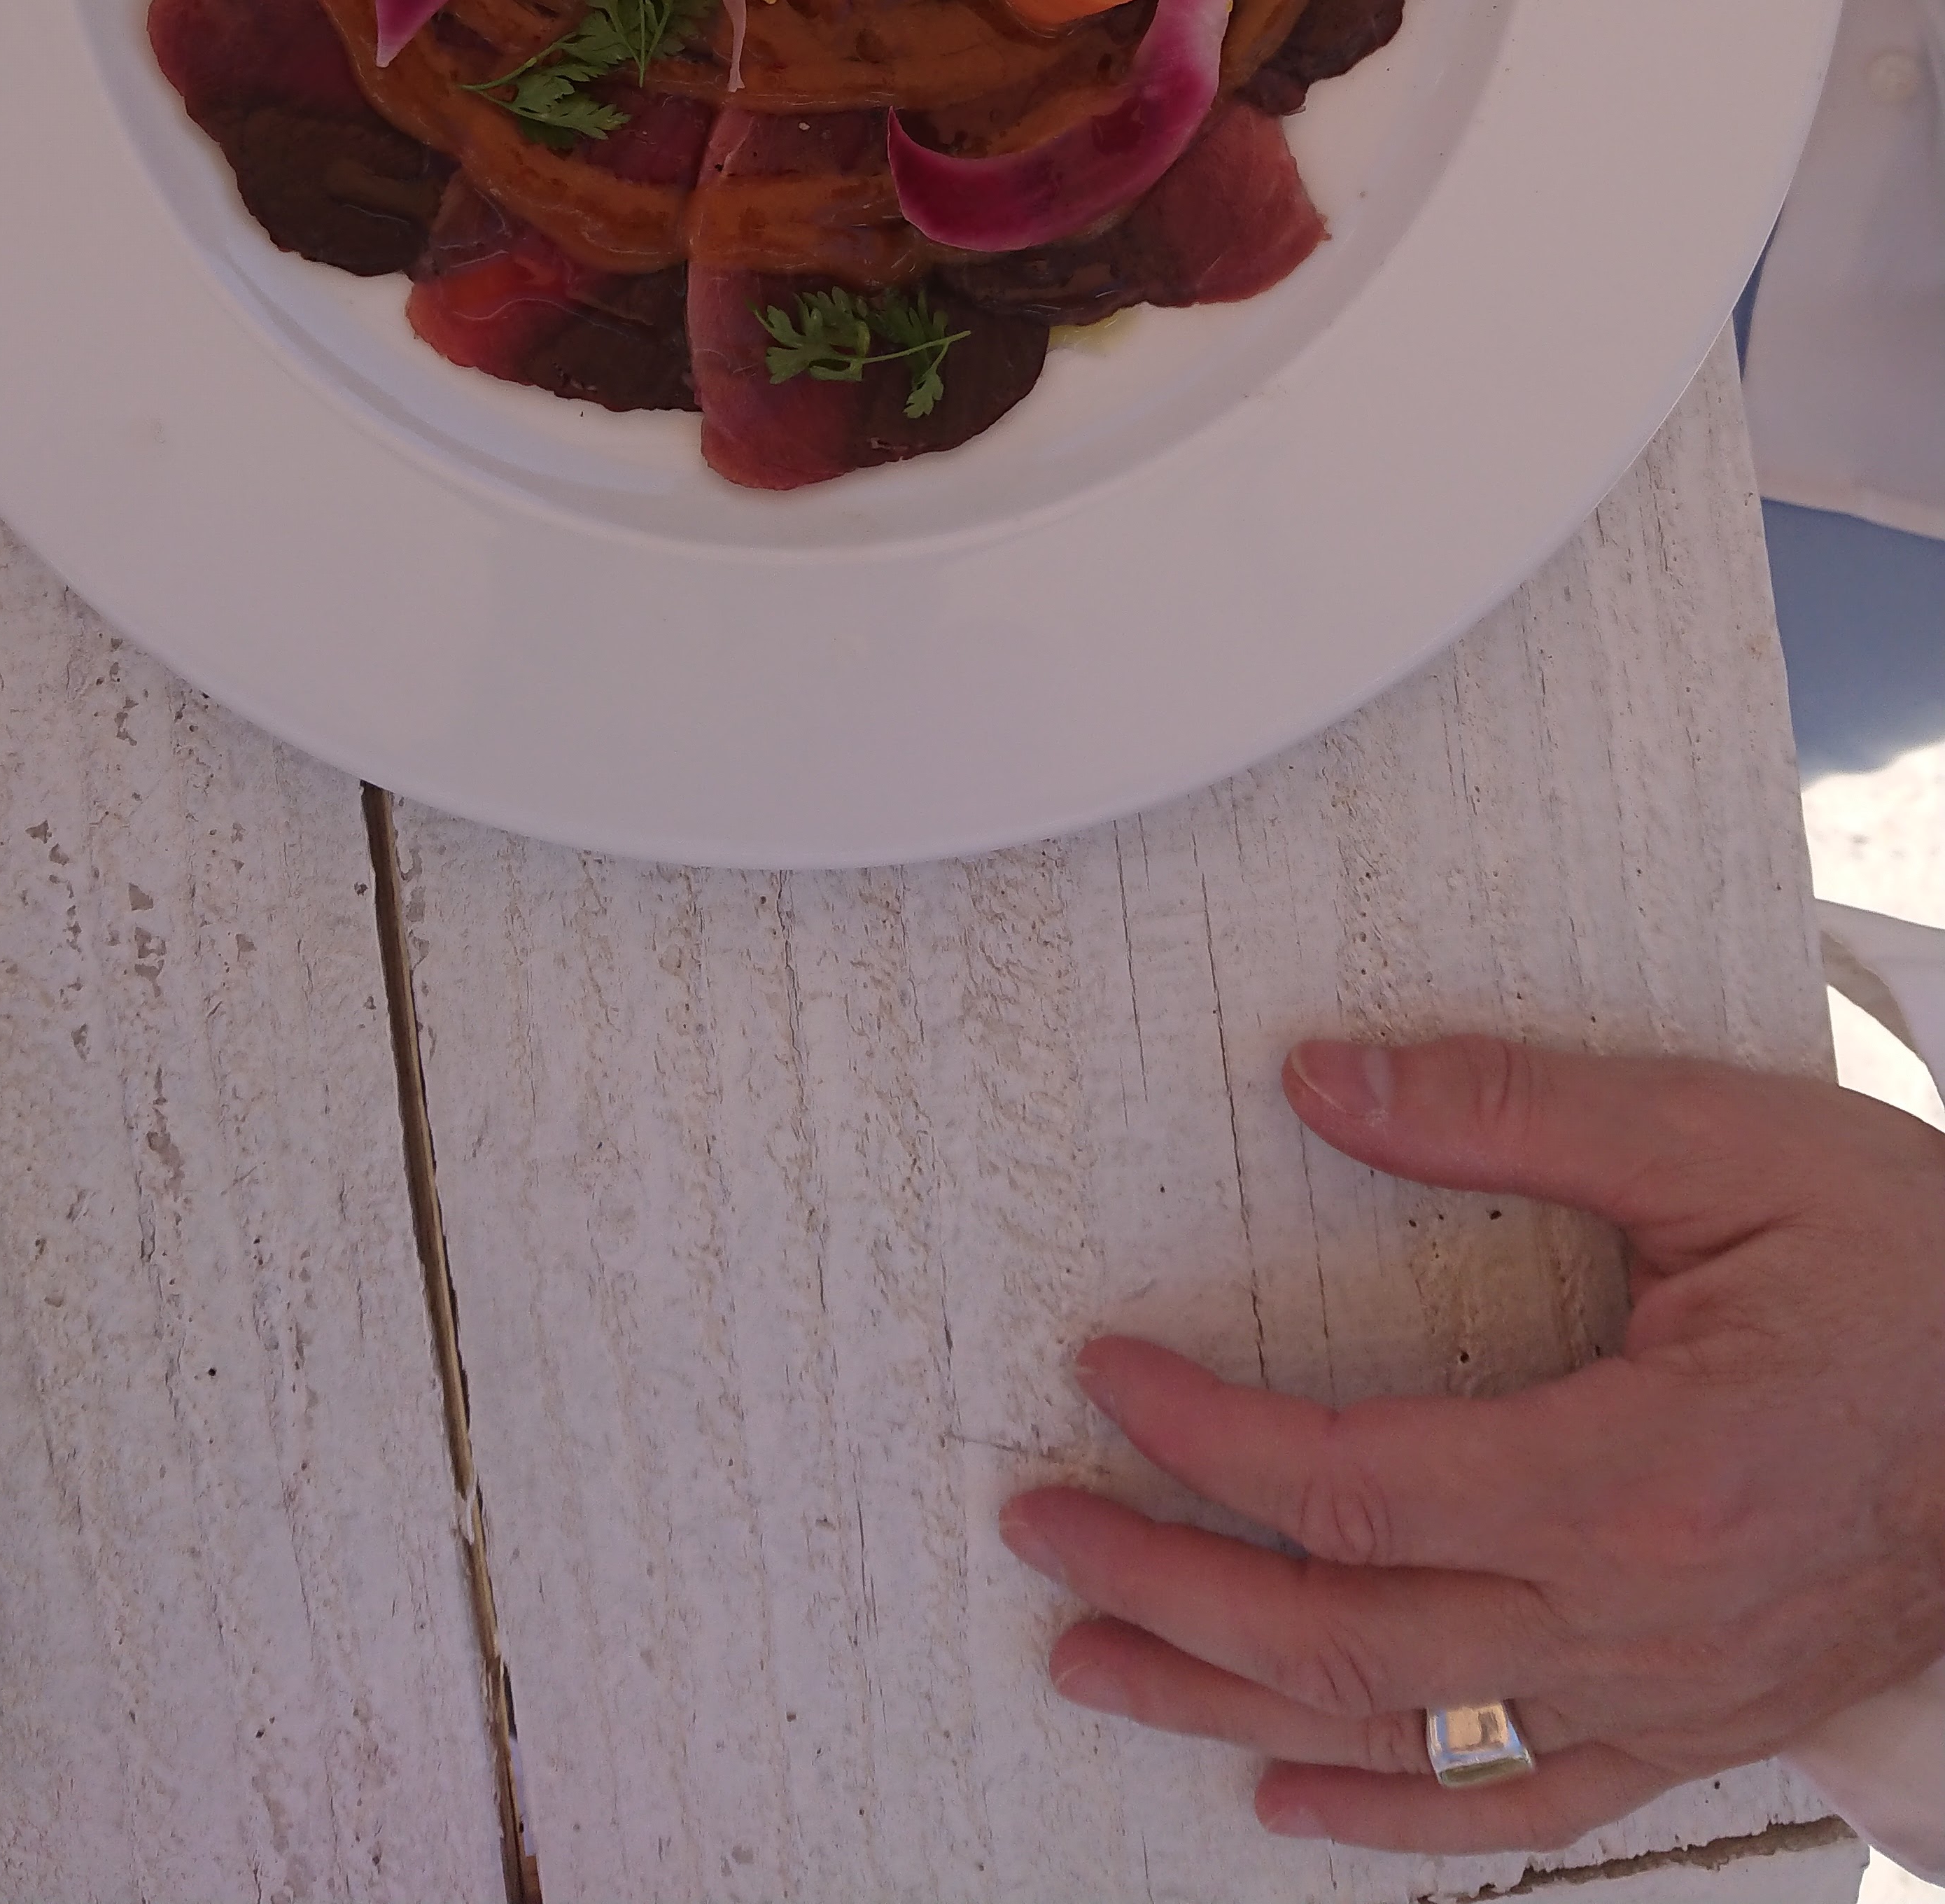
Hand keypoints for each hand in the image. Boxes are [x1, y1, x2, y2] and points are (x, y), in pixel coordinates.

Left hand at [996, 1033, 1944, 1852]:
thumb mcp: (1725, 1143)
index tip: (1104, 1373)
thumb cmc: (1914, 1270)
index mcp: (1633, 1470)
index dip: (1206, 1437)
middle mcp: (1634, 1616)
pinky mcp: (1692, 1728)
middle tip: (1038, 1533)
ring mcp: (1663, 1697)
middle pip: (1345, 1631)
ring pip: (1405, 1737)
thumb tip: (1319, 1080)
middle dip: (1167, 1586)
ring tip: (1092, 1667)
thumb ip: (1513, 1108)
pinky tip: (1282, 1793)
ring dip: (1227, 1706)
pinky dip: (1389, 1815)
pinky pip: (1519, 1808)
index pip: (1354, 1480)